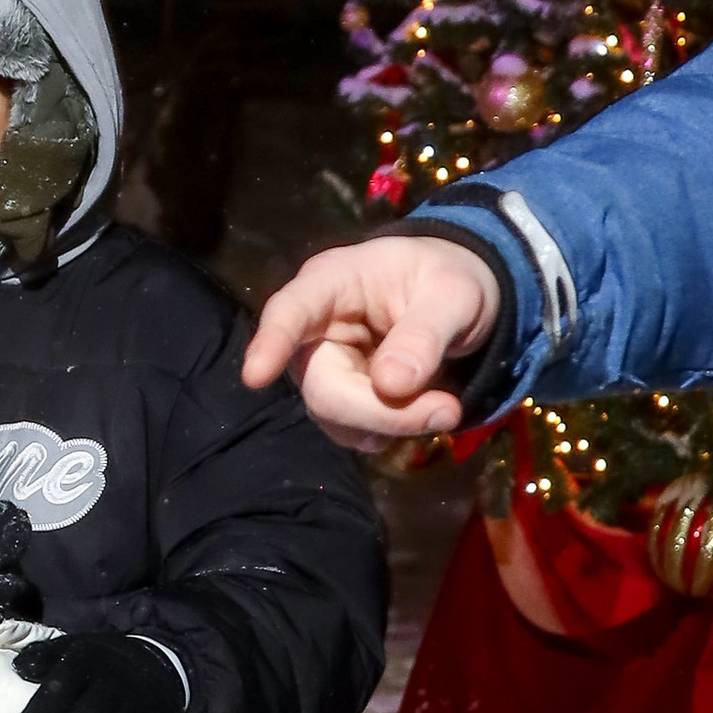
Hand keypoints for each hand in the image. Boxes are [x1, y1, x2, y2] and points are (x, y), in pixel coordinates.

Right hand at [241, 236, 498, 447]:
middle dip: (380, 410)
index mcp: (333, 281)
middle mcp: (315, 327)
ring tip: (444, 406)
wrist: (458, 299)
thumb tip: (391, 386)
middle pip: (321, 385)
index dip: (271, 342)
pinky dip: (388, 431)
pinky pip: (350, 429)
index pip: (291, 310)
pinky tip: (420, 413)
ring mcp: (323, 366)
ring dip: (391, 423)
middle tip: (447, 412)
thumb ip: (425, 335)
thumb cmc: (449, 281)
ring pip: (334, 415)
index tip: (254, 378)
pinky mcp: (338, 397)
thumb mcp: (454, 296)